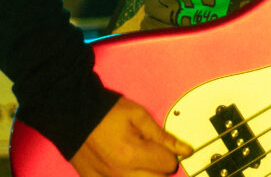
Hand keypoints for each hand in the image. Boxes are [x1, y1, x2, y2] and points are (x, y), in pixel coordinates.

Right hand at [70, 96, 192, 176]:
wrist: (73, 114)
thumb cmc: (106, 112)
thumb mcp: (139, 116)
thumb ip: (163, 136)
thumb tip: (185, 150)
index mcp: (133, 154)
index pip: (168, 165)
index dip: (169, 153)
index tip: (161, 145)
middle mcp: (120, 174)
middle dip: (159, 167)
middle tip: (150, 153)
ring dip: (145, 175)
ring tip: (138, 160)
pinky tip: (125, 167)